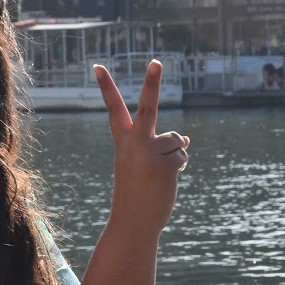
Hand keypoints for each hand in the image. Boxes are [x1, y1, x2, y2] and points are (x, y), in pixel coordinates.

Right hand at [95, 60, 188, 238]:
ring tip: (158, 176)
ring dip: (174, 156)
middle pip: (147, 107)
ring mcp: (148, 152)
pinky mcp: (164, 164)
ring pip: (175, 140)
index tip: (99, 66)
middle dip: (152, 82)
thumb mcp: (143, 165)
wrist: (133, 223)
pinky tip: (165, 180)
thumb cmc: (137, 194)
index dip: (107, 87)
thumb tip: (185, 138)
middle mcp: (133, 143)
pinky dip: (179, 165)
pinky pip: (182, 154)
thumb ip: (158, 147)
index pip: (114, 109)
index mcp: (123, 142)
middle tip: (157, 61)